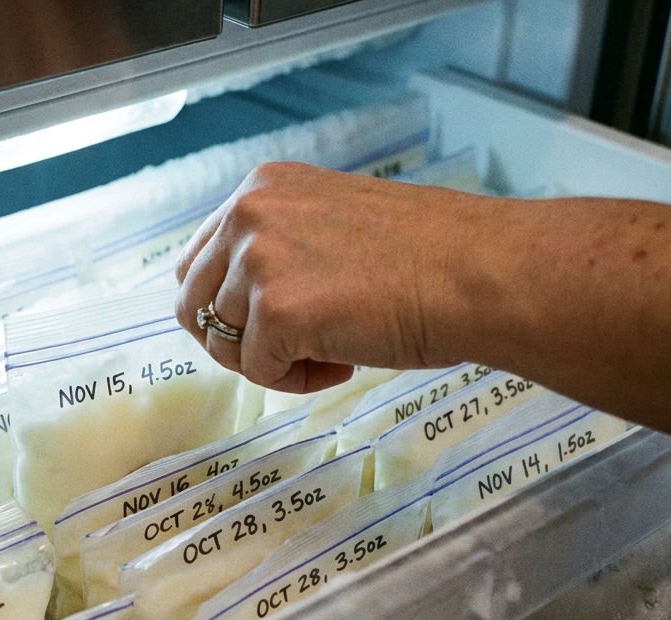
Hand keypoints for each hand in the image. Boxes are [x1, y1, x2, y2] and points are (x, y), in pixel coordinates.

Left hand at [175, 162, 485, 392]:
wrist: (477, 274)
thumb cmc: (426, 257)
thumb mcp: (330, 224)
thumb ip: (279, 245)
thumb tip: (239, 298)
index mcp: (261, 188)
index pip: (198, 262)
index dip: (228, 307)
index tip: (271, 324)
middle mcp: (249, 214)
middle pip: (193, 304)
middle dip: (235, 340)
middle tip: (292, 350)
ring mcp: (258, 261)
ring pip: (224, 343)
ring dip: (272, 361)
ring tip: (332, 353)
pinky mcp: (274, 311)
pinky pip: (257, 371)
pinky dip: (295, 381)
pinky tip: (342, 364)